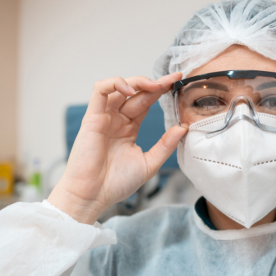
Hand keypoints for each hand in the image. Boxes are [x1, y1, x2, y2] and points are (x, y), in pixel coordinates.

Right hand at [47, 72, 185, 223]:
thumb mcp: (149, 163)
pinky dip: (114, 83)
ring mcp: (104, 117)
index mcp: (129, 128)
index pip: (147, 102)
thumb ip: (165, 145)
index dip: (161, 91)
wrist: (93, 196)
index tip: (179, 82)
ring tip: (154, 85)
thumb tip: (183, 127)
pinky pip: (100, 91)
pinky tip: (130, 89)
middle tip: (174, 79)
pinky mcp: (92, 117)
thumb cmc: (116, 184)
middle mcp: (117, 120)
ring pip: (118, 87)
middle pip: (137, 93)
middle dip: (156, 83)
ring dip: (137, 81)